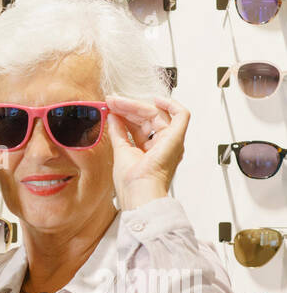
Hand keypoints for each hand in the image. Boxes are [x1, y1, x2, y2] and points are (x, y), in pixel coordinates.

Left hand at [105, 94, 189, 210]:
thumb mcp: (120, 151)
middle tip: (112, 102)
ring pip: (157, 113)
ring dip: (136, 105)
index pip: (140, 125)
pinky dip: (171, 104)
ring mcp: (170, 141)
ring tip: (118, 102)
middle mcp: (163, 145)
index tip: (111, 107)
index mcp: (151, 151)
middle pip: (148, 117)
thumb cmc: (131, 183)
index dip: (126, 114)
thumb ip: (118, 132)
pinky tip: (156, 100)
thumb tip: (113, 116)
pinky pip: (181, 115)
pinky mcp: (175, 138)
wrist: (139, 193)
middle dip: (128, 108)